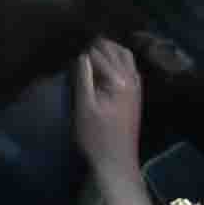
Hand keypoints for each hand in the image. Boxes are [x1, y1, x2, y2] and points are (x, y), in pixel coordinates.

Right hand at [70, 37, 148, 196]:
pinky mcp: (136, 92)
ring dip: (108, 49)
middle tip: (74, 43)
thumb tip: (79, 52)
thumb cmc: (96, 137)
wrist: (116, 161)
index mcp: (119, 80)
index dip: (80, 47)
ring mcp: (137, 85)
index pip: (97, 53)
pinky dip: (117, 58)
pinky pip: (128, 65)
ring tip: (87, 50)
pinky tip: (103, 63)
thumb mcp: (83, 107)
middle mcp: (132, 78)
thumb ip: (82, 77)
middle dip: (95, 44)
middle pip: (113, 49)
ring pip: (124, 55)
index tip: (66, 43)